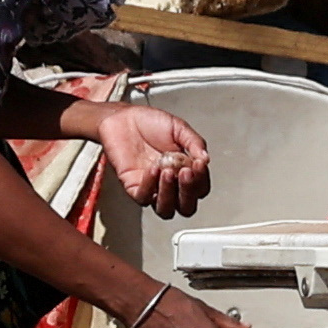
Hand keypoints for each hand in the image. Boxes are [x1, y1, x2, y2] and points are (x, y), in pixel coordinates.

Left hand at [88, 99, 215, 212]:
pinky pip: (143, 196)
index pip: (199, 188)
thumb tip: (205, 158)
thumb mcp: (178, 128)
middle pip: (186, 206)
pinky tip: (153, 168)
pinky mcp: (133, 186)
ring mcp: (152, 187)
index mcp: (184, 171)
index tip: (199, 164)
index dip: (201, 179)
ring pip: (165, 209)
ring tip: (168, 172)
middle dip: (188, 192)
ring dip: (169, 194)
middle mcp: (170, 184)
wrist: (122, 117)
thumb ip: (194, 143)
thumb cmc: (148, 123)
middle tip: (186, 172)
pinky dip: (149, 185)